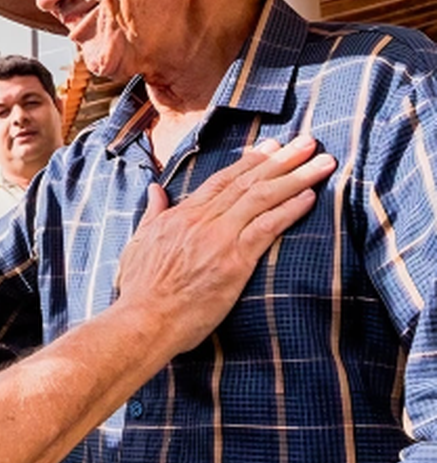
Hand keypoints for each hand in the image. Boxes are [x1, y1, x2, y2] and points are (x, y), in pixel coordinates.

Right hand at [115, 136, 335, 353]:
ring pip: (262, 198)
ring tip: (323, 162)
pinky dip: (290, 209)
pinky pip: (267, 228)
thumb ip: (153, 214)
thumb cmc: (140, 290)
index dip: (251, 161)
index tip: (272, 146)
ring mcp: (219, 239)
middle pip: (248, 182)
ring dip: (296, 176)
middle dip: (282, 159)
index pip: (222, 180)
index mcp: (181, 215)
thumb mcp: (139, 243)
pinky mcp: (234, 262)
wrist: (144, 320)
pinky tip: (310, 196)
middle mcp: (202, 221)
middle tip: (309, 142)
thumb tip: (155, 190)